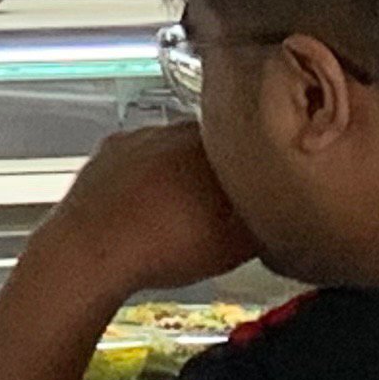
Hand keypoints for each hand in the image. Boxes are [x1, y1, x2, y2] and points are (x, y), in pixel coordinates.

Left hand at [28, 124, 258, 298]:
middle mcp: (177, 128)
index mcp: (214, 142)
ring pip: (172, 149)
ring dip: (180, 173)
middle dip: (218, 169)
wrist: (93, 252)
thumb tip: (285, 211)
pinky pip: (137, 160)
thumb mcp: (237, 243)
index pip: (249, 140)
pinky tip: (146, 208)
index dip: (257, 166)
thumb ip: (266, 219)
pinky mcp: (109, 152)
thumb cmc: (167, 245)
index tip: (259, 188)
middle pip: (211, 143)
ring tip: (182, 212)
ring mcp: (139, 137)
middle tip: (223, 205)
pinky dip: (145, 179)